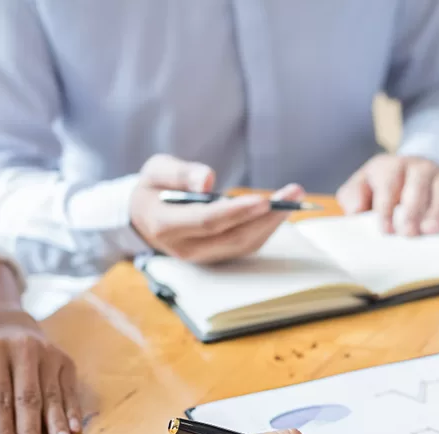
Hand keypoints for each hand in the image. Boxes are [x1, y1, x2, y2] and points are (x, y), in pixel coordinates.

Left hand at [0, 306, 81, 433]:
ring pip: (53, 395)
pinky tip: (75, 430)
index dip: (3, 427)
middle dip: (32, 429)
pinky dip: (73, 411)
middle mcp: (23, 349)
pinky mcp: (65, 360)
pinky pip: (70, 390)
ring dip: (58, 424)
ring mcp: (48, 354)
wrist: (8, 328)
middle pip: (28, 396)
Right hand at [130, 154, 304, 263]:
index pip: (207, 222)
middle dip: (267, 216)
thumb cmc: (153, 188)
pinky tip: (281, 209)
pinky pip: (246, 246)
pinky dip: (266, 228)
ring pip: (244, 245)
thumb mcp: (156, 170)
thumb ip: (180, 173)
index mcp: (165, 225)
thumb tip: (208, 181)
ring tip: (294, 196)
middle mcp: (185, 248)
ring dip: (273, 222)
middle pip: (233, 237)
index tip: (264, 199)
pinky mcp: (217, 257)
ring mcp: (203, 257)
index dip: (237, 212)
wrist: (144, 217)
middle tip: (294, 192)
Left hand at [337, 155, 438, 235]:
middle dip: (413, 210)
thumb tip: (356, 211)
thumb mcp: (362, 186)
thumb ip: (353, 196)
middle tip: (408, 233)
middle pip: (418, 185)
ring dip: (438, 210)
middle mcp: (418, 167)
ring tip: (432, 230)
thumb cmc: (383, 187)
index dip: (386, 208)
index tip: (386, 230)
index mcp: (392, 166)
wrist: (414, 171)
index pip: (389, 185)